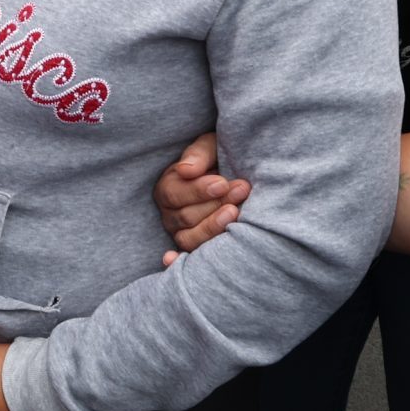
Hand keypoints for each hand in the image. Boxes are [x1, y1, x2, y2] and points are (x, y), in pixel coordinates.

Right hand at [153, 131, 251, 261]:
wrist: (237, 176)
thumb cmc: (220, 159)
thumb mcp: (210, 148)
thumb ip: (199, 155)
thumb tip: (186, 170)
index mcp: (167, 188)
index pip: (174, 195)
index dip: (197, 191)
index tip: (223, 183)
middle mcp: (170, 215)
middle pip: (185, 217)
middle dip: (215, 204)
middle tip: (241, 190)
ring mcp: (183, 234)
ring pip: (190, 239)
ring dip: (214, 226)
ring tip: (236, 212)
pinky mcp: (198, 249)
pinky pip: (194, 258)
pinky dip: (189, 262)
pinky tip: (208, 257)